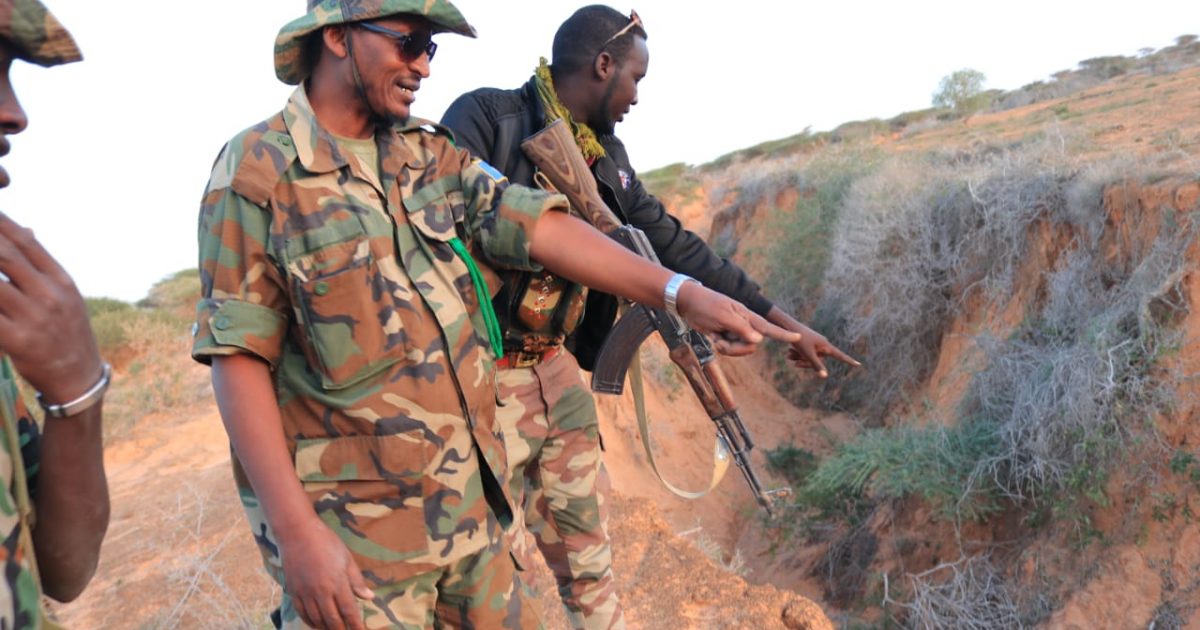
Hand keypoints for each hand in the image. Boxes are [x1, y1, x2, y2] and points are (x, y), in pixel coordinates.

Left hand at [0, 212, 102, 400]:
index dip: (1, 224)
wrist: (78, 376)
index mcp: (61, 281)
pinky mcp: (17, 341)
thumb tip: (26, 231)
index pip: (27, 243)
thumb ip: (42, 266)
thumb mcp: (66, 296)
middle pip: (6, 256)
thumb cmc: (67, 332)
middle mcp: (49, 296)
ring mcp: (33, 318)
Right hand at [278, 519, 373, 629]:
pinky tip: (316, 624)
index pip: (349, 611)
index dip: (355, 625)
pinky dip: (310, 622)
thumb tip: (369, 597)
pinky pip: (302, 613)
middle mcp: (321, 592)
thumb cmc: (326, 542)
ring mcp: (305, 593)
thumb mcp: (346, 558)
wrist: (297, 533)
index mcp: (337, 583)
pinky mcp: (293, 591)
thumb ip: (356, 581)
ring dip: (326, 628)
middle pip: (332, 620)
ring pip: (316, 619)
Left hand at [675, 282, 801, 355]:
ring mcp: (734, 331)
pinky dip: (720, 347)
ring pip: (741, 349)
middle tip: (720, 342)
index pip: (768, 327)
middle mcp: (743, 324)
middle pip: (752, 346)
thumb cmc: (705, 305)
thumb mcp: (722, 316)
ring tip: (714, 337)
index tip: (799, 338)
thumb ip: (741, 328)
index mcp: (746, 316)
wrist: (687, 302)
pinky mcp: (726, 336)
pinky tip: (711, 336)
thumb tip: (759, 340)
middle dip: (736, 349)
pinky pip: (729, 349)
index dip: (783, 334)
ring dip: (727, 348)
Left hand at [766, 307, 860, 377]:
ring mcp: (815, 344)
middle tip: (795, 362)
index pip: (840, 356)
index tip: (859, 364)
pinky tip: (789, 351)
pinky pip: (805, 353)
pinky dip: (797, 354)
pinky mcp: (808, 343)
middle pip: (818, 361)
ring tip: (789, 353)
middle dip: (806, 363)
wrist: (788, 326)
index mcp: (826, 346)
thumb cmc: (800, 339)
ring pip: (810, 358)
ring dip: (799, 358)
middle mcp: (822, 345)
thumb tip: (825, 376)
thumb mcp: (808, 354)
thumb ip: (816, 365)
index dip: (849, 361)